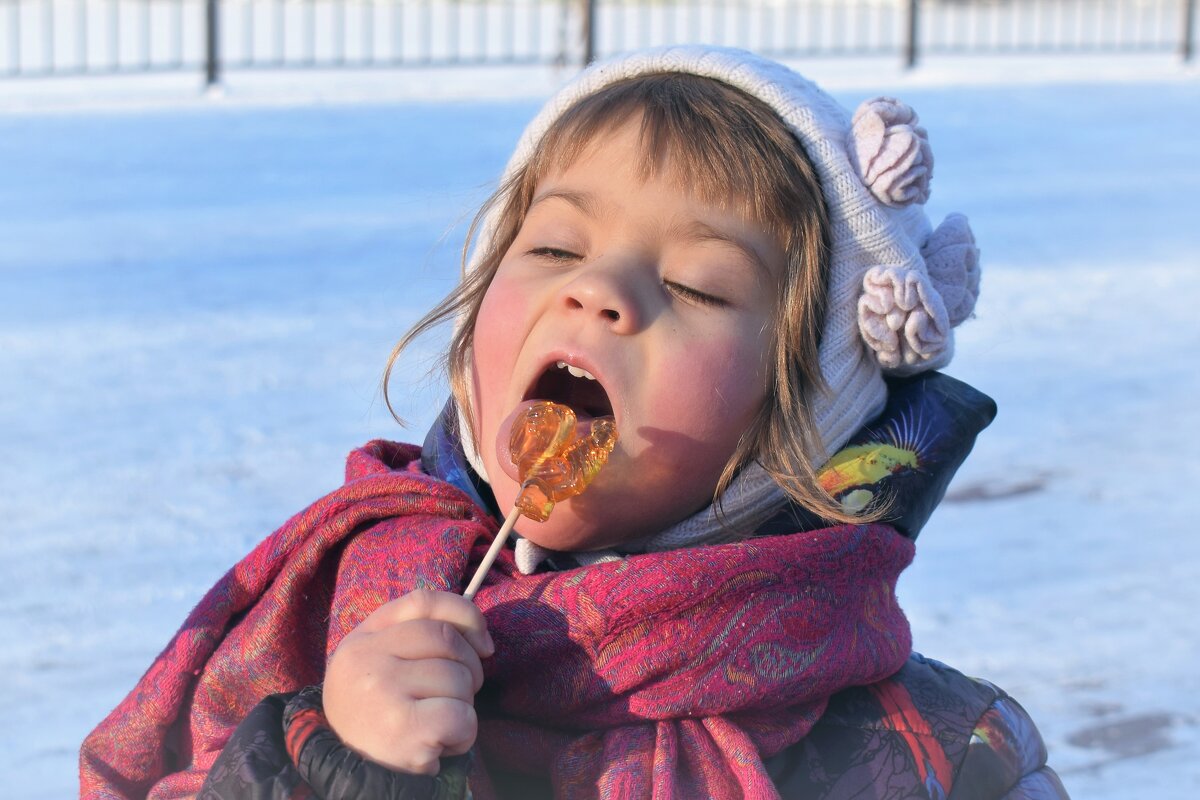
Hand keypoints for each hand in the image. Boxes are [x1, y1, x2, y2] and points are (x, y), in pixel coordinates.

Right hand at [323, 589, 494, 774]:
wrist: (348, 774)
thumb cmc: (378, 715)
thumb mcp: (382, 664)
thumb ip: (419, 636)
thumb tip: (482, 640)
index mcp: (363, 637)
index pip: (424, 602)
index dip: (465, 614)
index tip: (483, 642)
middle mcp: (367, 658)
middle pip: (448, 639)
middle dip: (469, 667)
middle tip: (455, 696)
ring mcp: (382, 690)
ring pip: (459, 679)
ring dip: (463, 706)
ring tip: (436, 725)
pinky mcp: (402, 727)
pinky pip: (462, 716)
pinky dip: (464, 734)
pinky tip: (440, 744)